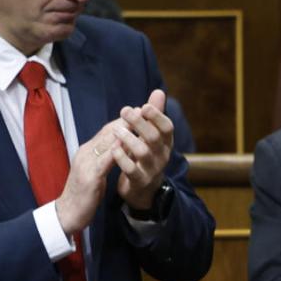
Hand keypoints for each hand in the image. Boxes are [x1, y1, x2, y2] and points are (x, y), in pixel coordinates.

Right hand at [54, 115, 129, 237]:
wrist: (67, 213)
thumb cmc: (84, 194)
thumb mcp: (96, 173)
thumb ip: (105, 160)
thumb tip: (118, 148)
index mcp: (88, 152)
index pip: (107, 131)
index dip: (124, 120)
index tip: (140, 111)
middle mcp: (86, 153)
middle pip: (108, 132)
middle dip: (126, 120)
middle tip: (144, 109)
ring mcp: (86, 164)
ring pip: (106, 142)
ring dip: (123, 131)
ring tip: (140, 121)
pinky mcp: (89, 177)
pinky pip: (104, 162)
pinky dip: (116, 152)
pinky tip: (128, 146)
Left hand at [113, 89, 175, 211]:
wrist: (144, 189)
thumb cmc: (146, 156)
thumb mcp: (153, 136)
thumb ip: (154, 115)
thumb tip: (159, 91)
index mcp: (165, 142)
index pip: (167, 127)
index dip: (157, 116)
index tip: (144, 106)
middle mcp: (162, 155)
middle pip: (154, 137)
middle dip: (139, 122)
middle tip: (124, 110)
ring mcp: (152, 169)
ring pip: (142, 152)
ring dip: (128, 138)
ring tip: (116, 130)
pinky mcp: (139, 181)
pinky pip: (131, 169)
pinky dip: (121, 157)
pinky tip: (113, 149)